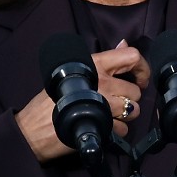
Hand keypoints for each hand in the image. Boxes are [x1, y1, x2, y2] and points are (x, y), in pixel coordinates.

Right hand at [16, 39, 149, 161]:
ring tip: (108, 116)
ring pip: (133, 110)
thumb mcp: (74, 69)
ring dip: (125, 116)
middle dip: (129, 100)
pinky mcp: (102, 125)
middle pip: (135, 90)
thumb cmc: (52, 98)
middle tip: (115, 103)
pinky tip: (102, 128)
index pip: (131, 56)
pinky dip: (116, 132)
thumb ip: (103, 60)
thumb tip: (124, 44)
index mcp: (95, 64)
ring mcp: (103, 104)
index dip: (142, 68)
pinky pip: (124, 130)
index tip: (140, 79)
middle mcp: (102, 82)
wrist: (34, 128)